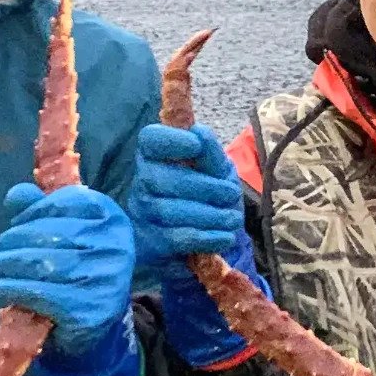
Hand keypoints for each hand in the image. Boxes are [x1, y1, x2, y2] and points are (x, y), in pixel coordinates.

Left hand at [0, 184, 135, 353]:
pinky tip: (3, 287)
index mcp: (113, 220)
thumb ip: (41, 209)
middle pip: (53, 234)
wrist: (97, 325)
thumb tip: (16, 195)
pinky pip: (42, 293)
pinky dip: (15, 287)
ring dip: (10, 263)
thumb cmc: (78, 269)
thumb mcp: (65, 234)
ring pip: (44, 264)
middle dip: (16, 239)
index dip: (35, 210)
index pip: (67, 202)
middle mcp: (116, 247)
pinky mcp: (89, 311)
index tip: (17, 222)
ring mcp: (106, 281)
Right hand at [129, 123, 247, 272]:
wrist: (207, 236)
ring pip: (169, 211)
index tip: (197, 146)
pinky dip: (206, 237)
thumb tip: (198, 133)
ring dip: (209, 215)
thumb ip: (210, 153)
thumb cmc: (209, 194)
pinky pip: (177, 238)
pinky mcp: (151, 242)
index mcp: (156, 155)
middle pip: (161, 179)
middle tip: (231, 194)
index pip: (150, 140)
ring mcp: (143, 213)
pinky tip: (225, 236)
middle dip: (203, 187)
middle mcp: (143, 181)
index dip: (171, 141)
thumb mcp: (216, 170)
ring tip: (232, 218)